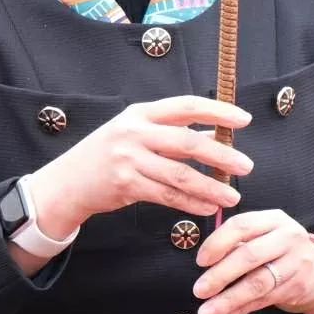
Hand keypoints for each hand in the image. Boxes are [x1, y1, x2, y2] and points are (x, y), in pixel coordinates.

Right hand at [23, 95, 252, 235]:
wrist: (66, 182)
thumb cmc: (105, 156)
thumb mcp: (134, 134)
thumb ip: (170, 133)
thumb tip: (214, 135)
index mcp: (140, 114)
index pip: (185, 107)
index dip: (217, 112)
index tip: (243, 120)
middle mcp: (133, 133)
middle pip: (187, 142)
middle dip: (222, 154)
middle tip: (246, 166)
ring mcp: (127, 159)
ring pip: (180, 174)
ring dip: (210, 186)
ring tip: (232, 195)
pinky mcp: (125, 184)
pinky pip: (166, 196)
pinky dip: (190, 203)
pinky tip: (207, 207)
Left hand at [193, 209, 313, 313]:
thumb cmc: (274, 248)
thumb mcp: (259, 235)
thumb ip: (234, 243)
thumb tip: (203, 264)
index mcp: (273, 219)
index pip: (241, 226)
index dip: (217, 243)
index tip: (200, 261)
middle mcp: (288, 238)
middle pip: (249, 256)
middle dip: (220, 275)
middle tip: (198, 290)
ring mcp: (296, 263)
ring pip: (258, 283)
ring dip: (228, 300)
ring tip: (206, 313)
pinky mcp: (298, 286)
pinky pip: (263, 301)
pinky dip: (239, 311)